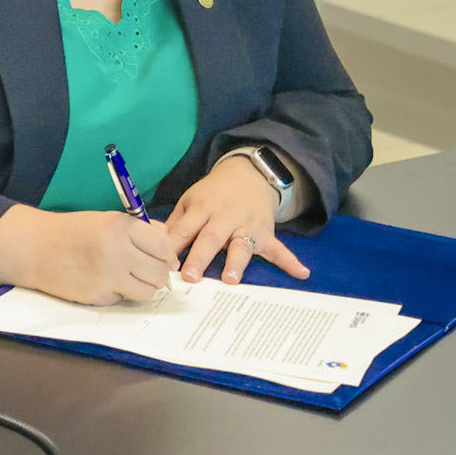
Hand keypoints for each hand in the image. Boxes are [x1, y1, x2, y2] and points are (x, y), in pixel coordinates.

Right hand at [0, 204, 177, 304]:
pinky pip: (124, 299)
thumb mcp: (106, 220)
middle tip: (145, 270)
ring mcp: (107, 276)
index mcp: (120, 227)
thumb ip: (141, 230)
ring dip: (142, 287)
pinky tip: (104, 282)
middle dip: (157, 273)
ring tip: (127, 278)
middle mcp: (116, 251)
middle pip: (160, 272)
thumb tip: (170, 251)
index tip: (161, 256)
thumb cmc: (72, 232)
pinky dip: (119, 293)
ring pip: (148, 291)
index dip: (166, 254)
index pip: (164, 246)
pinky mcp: (97, 295)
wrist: (34, 248)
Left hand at [167, 157, 309, 283]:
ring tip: (231, 280)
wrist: (249, 175)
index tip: (165, 264)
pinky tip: (301, 272)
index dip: (174, 246)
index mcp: (202, 207)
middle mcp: (225, 216)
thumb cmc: (212, 193)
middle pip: (211, 238)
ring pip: (241, 244)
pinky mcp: (266, 232)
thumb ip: (174, 224)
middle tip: (191, 277)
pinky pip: (279, 248)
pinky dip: (290, 260)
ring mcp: (247, 225)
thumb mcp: (189, 200)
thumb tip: (154, 245)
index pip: (185, 229)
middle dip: (200, 257)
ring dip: (237, 262)